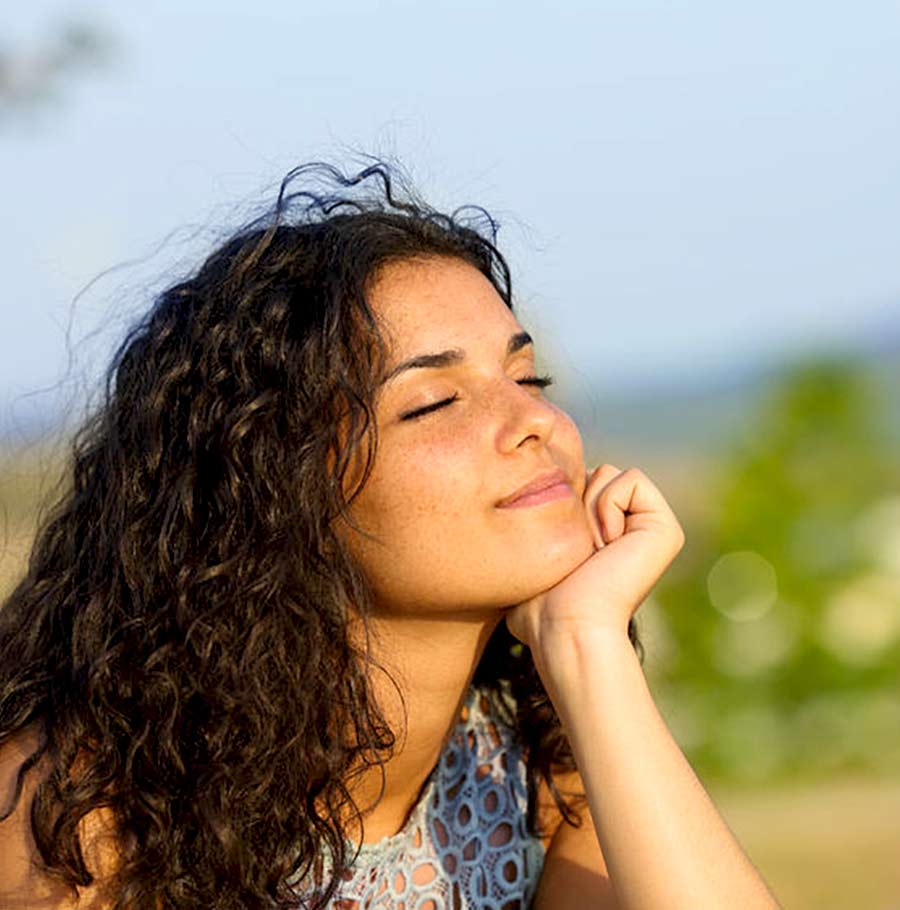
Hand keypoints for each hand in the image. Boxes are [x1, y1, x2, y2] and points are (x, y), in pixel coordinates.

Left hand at [502, 464, 684, 651]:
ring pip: (608, 472)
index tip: (560, 550)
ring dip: (587, 510)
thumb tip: (504, 530)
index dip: (555, 504)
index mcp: (604, 534)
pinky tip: (608, 545)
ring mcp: (651, 529)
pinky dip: (609, 505)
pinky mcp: (666, 528)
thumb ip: (528, 536)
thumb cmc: (538, 605)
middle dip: (572, 503)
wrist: (566, 625)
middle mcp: (630, 528)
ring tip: (591, 552)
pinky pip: (631, 479)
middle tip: (577, 552)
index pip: (573, 482)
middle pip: (590, 471)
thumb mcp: (525, 561)